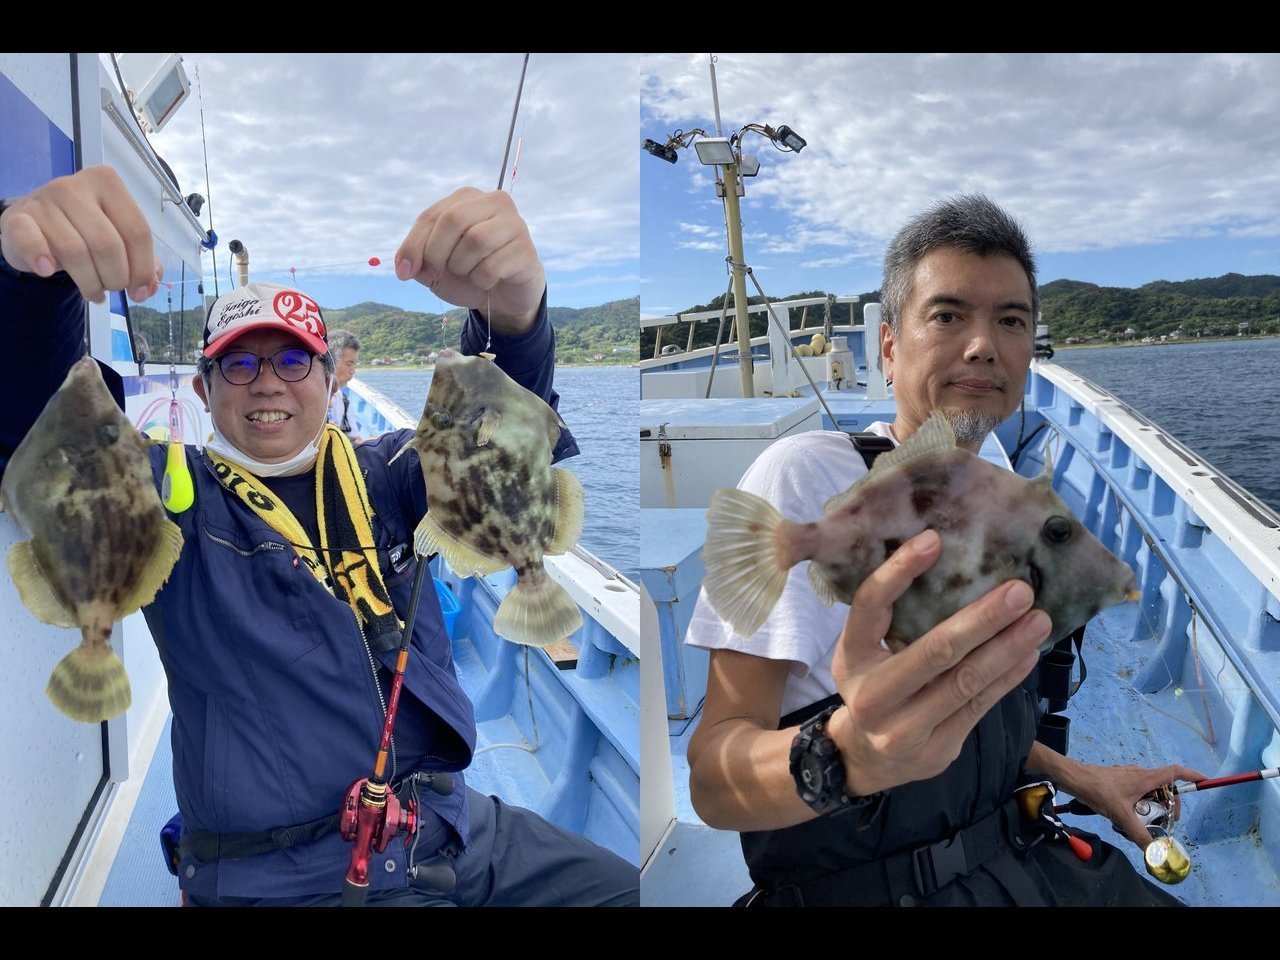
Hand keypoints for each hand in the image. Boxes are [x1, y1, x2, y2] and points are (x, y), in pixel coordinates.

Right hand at [0, 165, 161, 303]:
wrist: (32, 226)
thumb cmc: (81, 230)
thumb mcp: (117, 240)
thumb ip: (141, 261)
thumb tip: (150, 286)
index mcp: (108, 184)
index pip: (137, 231)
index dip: (142, 269)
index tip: (140, 292)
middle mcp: (75, 185)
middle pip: (108, 244)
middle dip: (115, 278)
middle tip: (111, 287)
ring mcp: (44, 199)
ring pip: (76, 251)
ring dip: (89, 282)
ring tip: (92, 290)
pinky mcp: (17, 217)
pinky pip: (31, 241)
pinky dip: (42, 259)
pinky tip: (48, 271)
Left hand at [393, 187, 544, 334]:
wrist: (504, 297)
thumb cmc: (469, 273)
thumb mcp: (436, 267)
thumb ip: (418, 260)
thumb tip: (404, 267)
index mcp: (467, 198)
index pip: (432, 215)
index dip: (414, 245)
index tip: (405, 272)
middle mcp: (494, 202)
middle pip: (454, 220)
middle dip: (437, 253)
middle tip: (436, 273)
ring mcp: (514, 223)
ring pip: (476, 240)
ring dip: (463, 267)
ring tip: (469, 273)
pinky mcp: (526, 249)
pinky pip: (493, 265)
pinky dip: (482, 280)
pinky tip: (489, 281)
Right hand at [828, 529, 1049, 796]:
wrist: (866, 757)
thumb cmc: (872, 685)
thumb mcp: (863, 651)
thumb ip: (891, 619)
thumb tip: (947, 564)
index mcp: (851, 657)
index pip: (871, 605)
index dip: (899, 571)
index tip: (933, 540)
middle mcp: (873, 693)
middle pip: (934, 651)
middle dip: (983, 619)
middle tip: (1020, 591)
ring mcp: (905, 727)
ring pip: (965, 682)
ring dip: (1007, 648)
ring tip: (1039, 621)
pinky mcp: (937, 748)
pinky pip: (979, 707)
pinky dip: (1007, 678)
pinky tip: (1028, 655)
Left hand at [1064, 761, 1206, 848]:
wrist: (1075, 779)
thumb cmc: (1099, 791)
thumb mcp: (1121, 816)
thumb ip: (1139, 834)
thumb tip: (1154, 851)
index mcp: (1146, 778)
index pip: (1175, 772)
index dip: (1191, 775)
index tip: (1204, 781)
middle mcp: (1140, 773)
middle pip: (1165, 785)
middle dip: (1171, 802)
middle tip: (1169, 819)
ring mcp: (1130, 774)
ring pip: (1151, 788)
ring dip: (1154, 802)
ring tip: (1147, 819)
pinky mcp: (1120, 778)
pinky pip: (1138, 788)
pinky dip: (1141, 800)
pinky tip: (1130, 813)